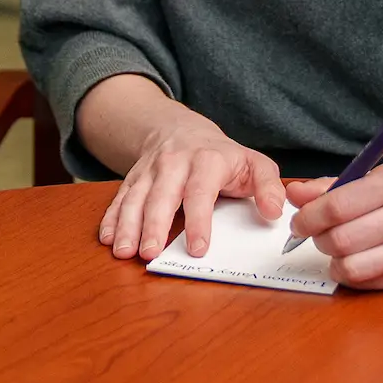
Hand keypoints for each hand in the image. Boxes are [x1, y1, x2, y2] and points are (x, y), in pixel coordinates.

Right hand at [98, 105, 285, 261]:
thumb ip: (268, 187)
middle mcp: (174, 163)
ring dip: (127, 224)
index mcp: (208, 160)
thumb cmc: (222, 156)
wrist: (181, 129)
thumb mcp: (253, 163)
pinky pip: (120, 197)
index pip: (200, 191)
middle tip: (149, 253)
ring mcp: (150, 170)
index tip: (198, 248)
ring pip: (135, 197)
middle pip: (161, 195)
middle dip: (153, 225)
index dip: (199, 221)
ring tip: (124, 251)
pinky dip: (111, 217)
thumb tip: (274, 212)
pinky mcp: (133, 178)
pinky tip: (108, 238)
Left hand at [284, 161, 382, 289]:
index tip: (300, 222)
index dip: (308, 218)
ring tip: (340, 252)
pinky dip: (357, 277)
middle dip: (320, 241)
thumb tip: (293, 192)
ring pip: (355, 267)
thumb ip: (338, 186)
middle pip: (343, 239)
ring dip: (336, 263)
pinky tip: (361, 264)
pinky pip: (375, 284)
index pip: (338, 205)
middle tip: (320, 237)